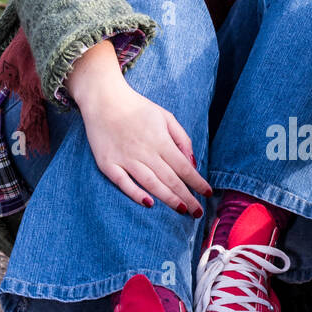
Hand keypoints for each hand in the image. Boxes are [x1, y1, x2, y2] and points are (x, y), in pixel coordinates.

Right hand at [79, 83, 212, 216]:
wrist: (103, 99)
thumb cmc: (137, 108)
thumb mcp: (166, 116)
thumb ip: (182, 139)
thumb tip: (193, 162)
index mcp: (161, 140)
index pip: (184, 167)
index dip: (197, 182)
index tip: (207, 194)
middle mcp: (145, 151)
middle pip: (170, 179)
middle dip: (187, 197)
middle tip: (198, 213)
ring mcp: (125, 158)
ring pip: (151, 184)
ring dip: (168, 199)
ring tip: (182, 210)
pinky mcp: (108, 164)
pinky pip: (123, 183)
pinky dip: (136, 194)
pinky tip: (149, 203)